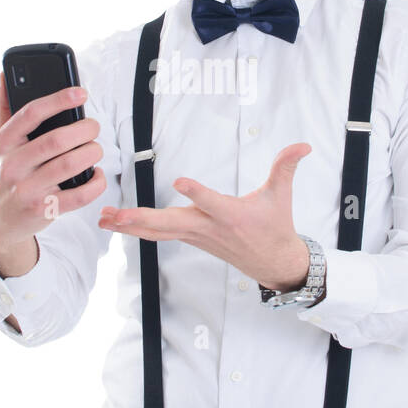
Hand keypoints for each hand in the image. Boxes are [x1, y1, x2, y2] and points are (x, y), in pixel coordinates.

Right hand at [0, 72, 107, 274]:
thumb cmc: (5, 174)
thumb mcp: (0, 143)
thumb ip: (4, 108)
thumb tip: (4, 76)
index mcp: (3, 143)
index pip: (31, 114)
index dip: (59, 100)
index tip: (80, 93)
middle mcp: (13, 166)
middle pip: (57, 140)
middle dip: (84, 130)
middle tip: (93, 127)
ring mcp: (28, 190)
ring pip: (70, 165)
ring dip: (92, 153)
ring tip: (95, 149)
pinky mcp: (45, 210)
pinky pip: (80, 195)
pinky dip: (96, 182)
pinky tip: (97, 174)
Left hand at [98, 142, 311, 290]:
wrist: (273, 262)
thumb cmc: (275, 226)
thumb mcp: (281, 195)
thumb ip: (286, 167)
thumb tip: (303, 145)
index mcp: (230, 215)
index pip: (212, 202)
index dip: (197, 192)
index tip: (180, 181)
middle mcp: (208, 228)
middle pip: (170, 223)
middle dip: (141, 219)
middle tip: (115, 214)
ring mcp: (195, 235)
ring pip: (158, 231)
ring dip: (129, 225)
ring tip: (104, 218)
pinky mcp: (189, 237)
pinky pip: (158, 235)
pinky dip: (136, 229)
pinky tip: (115, 224)